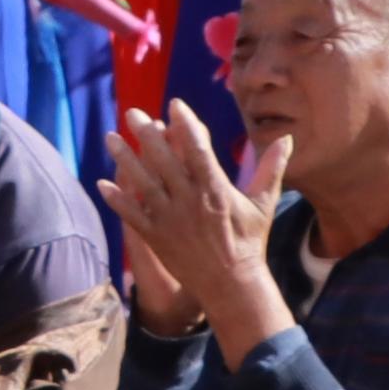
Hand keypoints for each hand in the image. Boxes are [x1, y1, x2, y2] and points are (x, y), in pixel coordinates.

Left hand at [103, 103, 283, 343]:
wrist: (232, 284)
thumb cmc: (250, 242)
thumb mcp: (264, 204)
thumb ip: (271, 169)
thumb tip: (286, 138)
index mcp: (216, 190)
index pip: (198, 150)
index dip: (186, 125)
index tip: (174, 105)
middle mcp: (190, 201)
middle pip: (164, 160)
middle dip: (146, 134)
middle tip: (131, 113)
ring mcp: (170, 219)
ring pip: (142, 183)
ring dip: (124, 159)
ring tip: (111, 137)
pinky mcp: (156, 237)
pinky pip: (132, 215)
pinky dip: (117, 199)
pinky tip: (102, 183)